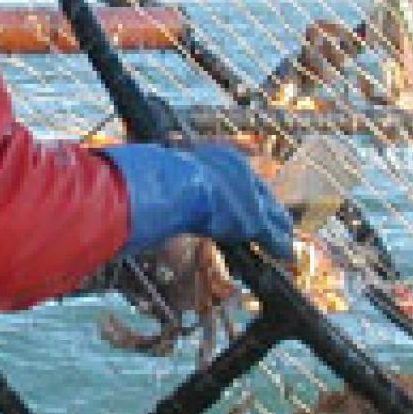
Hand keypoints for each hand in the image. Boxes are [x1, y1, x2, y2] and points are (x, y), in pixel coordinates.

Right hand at [98, 142, 294, 259]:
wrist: (169, 183)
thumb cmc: (155, 176)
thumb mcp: (156, 167)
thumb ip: (154, 172)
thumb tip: (127, 171)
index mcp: (220, 157)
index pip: (240, 176)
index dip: (245, 192)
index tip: (246, 202)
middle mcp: (240, 171)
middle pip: (260, 193)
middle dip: (266, 209)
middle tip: (274, 222)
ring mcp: (249, 195)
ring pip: (271, 214)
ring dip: (277, 229)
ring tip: (285, 242)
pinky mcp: (253, 219)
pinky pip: (272, 234)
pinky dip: (279, 246)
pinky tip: (286, 255)